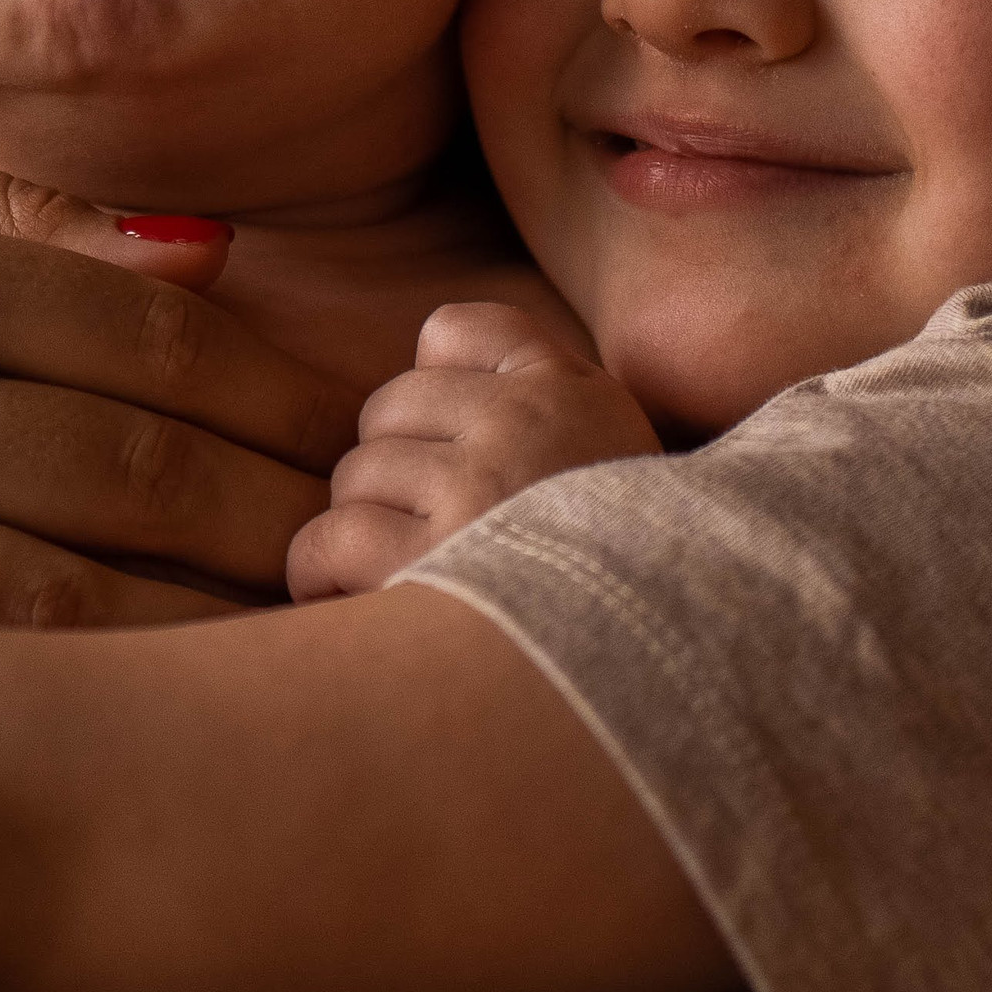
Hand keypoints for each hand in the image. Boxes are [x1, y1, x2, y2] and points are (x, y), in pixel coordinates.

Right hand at [0, 127, 355, 659]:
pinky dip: (65, 709)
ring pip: (59, 599)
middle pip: (132, 464)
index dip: (284, 395)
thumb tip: (213, 252)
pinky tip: (148, 720)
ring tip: (298, 649)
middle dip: (283, 519)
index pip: (147, 327)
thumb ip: (0, 208)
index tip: (367, 440)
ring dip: (206, 633)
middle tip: (384, 556)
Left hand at [288, 307, 658, 598]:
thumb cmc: (629, 572)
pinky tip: (354, 598)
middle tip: (435, 538)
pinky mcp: (427, 561)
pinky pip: (327, 539)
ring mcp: (474, 488)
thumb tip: (426, 351)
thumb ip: (541, 389)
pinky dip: (322, 573)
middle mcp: (521, 424)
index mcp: (569, 393)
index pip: (454, 333)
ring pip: (355, 477)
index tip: (459, 458)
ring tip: (418, 580)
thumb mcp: (615, 451)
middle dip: (396, 474)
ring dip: (367, 529)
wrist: (669, 657)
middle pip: (387, 412)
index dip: (436, 394)